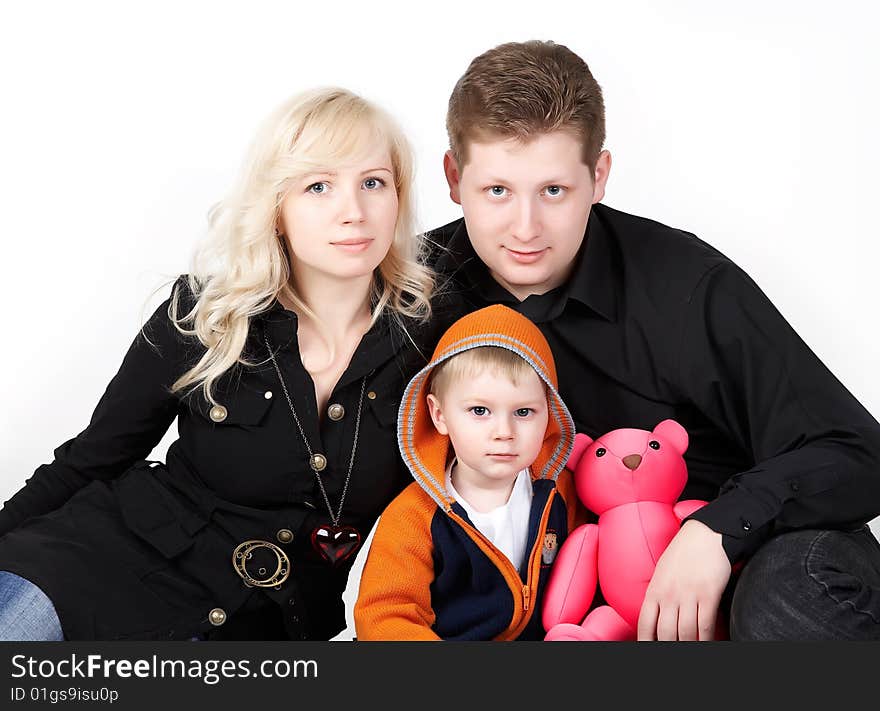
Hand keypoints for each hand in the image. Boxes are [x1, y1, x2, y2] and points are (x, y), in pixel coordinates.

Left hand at [637, 519, 730, 640]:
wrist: (705, 535)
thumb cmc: (682, 554)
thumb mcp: (661, 573)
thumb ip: (658, 595)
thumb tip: (656, 618)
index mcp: (654, 590)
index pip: (645, 625)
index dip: (647, 642)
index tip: (650, 650)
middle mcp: (669, 595)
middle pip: (666, 634)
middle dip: (670, 647)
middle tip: (674, 651)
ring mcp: (688, 595)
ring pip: (686, 633)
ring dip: (689, 645)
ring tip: (691, 648)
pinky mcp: (708, 594)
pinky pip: (706, 625)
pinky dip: (706, 639)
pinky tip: (706, 643)